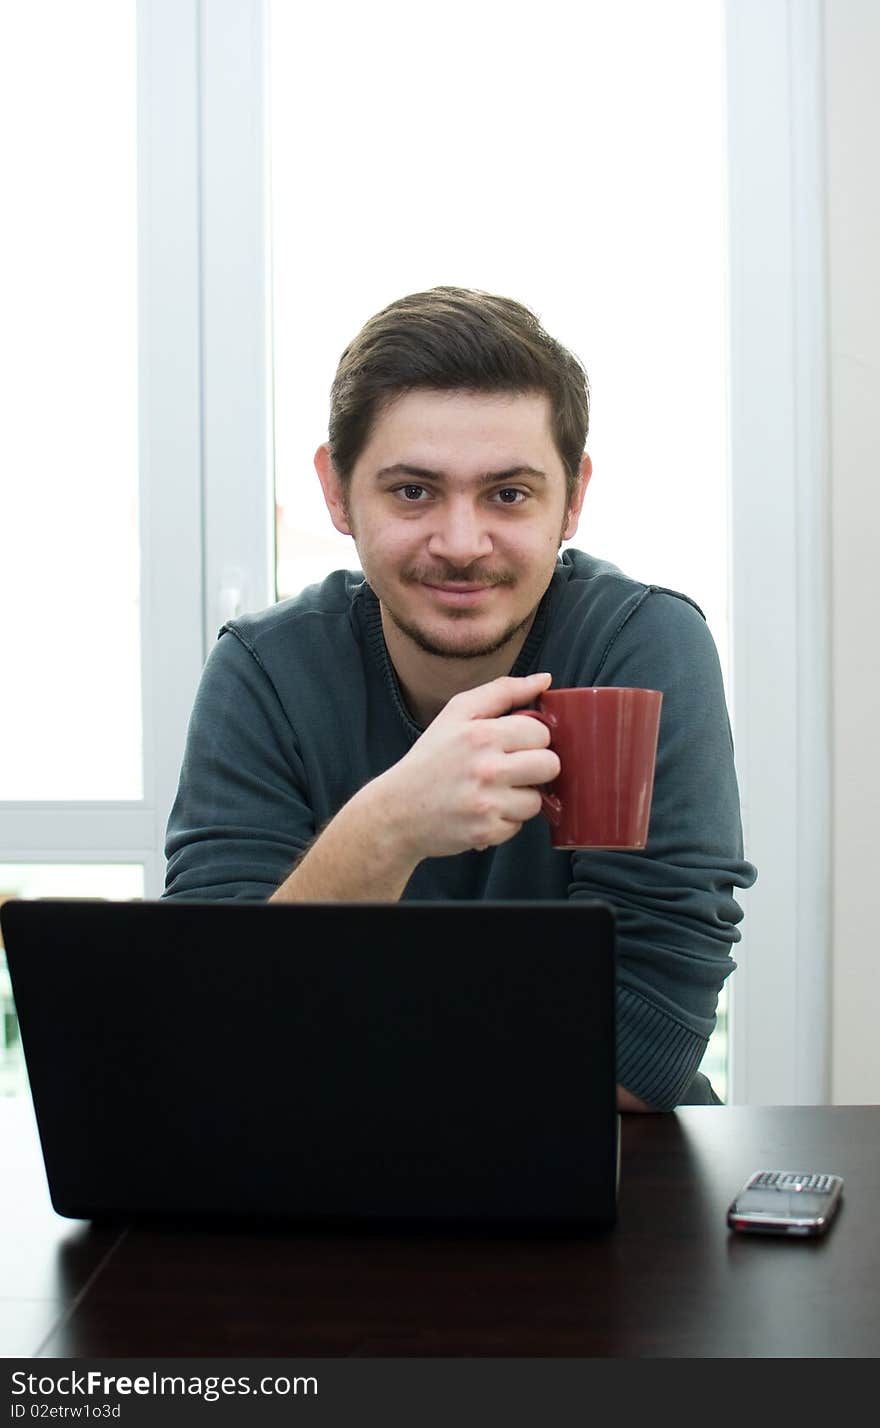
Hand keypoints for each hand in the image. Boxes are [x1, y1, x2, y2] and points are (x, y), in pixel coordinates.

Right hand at [379, 672, 560, 861]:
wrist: (397, 811)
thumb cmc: (430, 759)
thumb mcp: (457, 714)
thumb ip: (502, 691)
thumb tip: (544, 680)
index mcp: (480, 734)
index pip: (541, 733)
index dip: (532, 739)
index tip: (515, 744)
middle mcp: (486, 769)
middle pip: (550, 765)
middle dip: (536, 767)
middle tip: (512, 768)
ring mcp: (487, 803)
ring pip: (537, 799)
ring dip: (521, 797)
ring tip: (495, 792)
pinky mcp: (486, 832)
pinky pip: (519, 826)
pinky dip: (505, 821)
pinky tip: (484, 811)